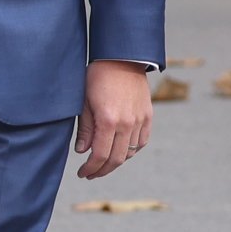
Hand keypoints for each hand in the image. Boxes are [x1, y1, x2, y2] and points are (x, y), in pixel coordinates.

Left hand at [75, 59, 155, 177]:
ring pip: (130, 153)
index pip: (100, 155)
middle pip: (116, 159)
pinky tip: (120, 150)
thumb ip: (84, 129)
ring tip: (103, 162)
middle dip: (102, 170)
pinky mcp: (148, 116)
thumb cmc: (97, 77)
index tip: (82, 173)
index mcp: (108, 120)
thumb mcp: (84, 102)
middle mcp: (127, 123)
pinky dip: (131, 150)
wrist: (122, 57)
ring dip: (116, 161)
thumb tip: (82, 152)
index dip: (90, 168)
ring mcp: (140, 120)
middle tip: (91, 174)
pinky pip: (141, 142)